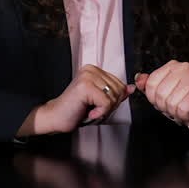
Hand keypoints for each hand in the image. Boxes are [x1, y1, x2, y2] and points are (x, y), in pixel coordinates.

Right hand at [18, 65, 133, 135]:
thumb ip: (116, 94)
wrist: (56, 118)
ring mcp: (87, 76)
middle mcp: (91, 69)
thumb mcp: (100, 101)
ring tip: (89, 110)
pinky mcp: (85, 86)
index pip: (121, 85)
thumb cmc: (76, 111)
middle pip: (119, 91)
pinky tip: (88, 113)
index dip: (113, 101)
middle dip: (109, 106)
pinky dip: (100, 113)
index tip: (96, 105)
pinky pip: (106, 103)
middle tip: (93, 110)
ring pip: (114, 97)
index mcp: (95, 70)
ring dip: (104, 110)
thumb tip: (132, 88)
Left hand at [135, 60, 188, 129]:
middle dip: (164, 107)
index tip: (162, 101)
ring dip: (175, 112)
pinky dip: (183, 115)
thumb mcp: (162, 94)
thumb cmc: (183, 102)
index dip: (153, 98)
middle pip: (160, 93)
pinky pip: (182, 108)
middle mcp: (184, 68)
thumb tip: (138, 79)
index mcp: (172, 66)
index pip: (151, 83)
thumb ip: (148, 85)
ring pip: (171, 102)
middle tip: (174, 107)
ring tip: (182, 109)